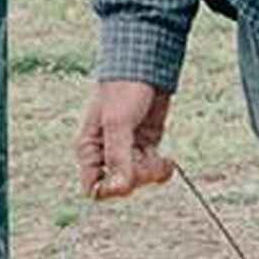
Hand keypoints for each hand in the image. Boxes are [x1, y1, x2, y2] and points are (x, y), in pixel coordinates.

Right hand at [75, 81, 176, 200]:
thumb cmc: (123, 90)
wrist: (146, 68)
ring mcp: (128, 149)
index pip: (94, 188)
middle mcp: (107, 153)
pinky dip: (162, 167)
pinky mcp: (147, 144)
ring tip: (162, 158)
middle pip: (121, 185)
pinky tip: (168, 160)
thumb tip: (120, 188)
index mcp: (90, 150)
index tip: (127, 178)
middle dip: (138, 176)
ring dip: (153, 171)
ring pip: (139, 178)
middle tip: (149, 159)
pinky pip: (153, 168)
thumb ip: (118, 156)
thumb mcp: (118, 123)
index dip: (111, 190)